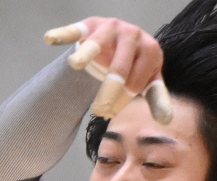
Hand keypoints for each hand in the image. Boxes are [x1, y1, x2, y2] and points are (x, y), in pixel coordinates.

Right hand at [48, 18, 163, 114]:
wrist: (119, 45)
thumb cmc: (135, 67)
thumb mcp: (149, 81)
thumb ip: (157, 98)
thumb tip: (166, 120)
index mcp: (151, 50)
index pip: (136, 81)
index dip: (123, 100)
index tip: (111, 113)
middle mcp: (132, 34)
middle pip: (119, 67)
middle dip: (108, 92)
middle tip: (98, 111)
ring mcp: (110, 28)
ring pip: (97, 44)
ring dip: (85, 54)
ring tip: (75, 64)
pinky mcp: (89, 25)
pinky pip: (74, 30)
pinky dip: (62, 34)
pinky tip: (50, 39)